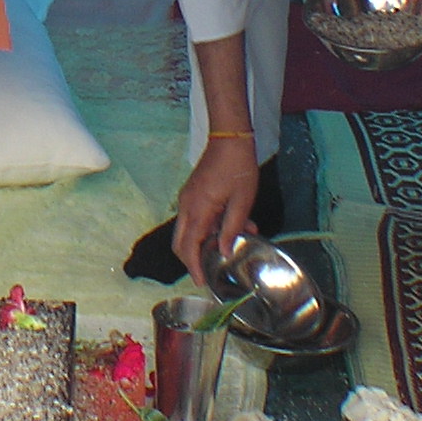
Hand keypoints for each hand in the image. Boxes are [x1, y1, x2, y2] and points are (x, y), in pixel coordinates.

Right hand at [172, 136, 259, 278]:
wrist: (230, 139)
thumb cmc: (237, 168)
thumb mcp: (241, 201)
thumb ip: (231, 228)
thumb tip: (223, 251)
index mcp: (197, 209)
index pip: (188, 246)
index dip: (193, 267)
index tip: (202, 282)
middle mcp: (187, 206)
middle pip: (180, 242)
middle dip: (192, 259)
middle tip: (210, 271)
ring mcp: (188, 199)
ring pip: (190, 231)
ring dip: (208, 240)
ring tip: (238, 240)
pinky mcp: (194, 194)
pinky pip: (196, 218)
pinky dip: (210, 227)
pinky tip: (234, 225)